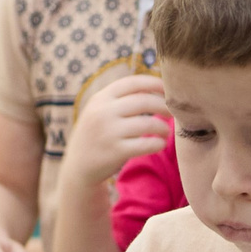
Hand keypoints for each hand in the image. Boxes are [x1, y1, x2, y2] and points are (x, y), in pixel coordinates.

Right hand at [60, 74, 169, 195]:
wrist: (78, 168)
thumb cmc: (96, 136)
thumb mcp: (99, 111)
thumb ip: (120, 99)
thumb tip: (155, 86)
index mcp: (100, 98)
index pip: (132, 83)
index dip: (154, 84)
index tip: (168, 91)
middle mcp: (103, 112)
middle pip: (144, 101)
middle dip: (164, 106)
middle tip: (172, 113)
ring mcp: (109, 132)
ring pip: (148, 123)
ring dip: (163, 127)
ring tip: (166, 132)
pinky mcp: (115, 152)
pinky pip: (146, 144)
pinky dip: (158, 143)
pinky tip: (160, 144)